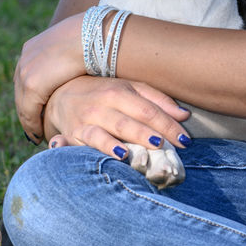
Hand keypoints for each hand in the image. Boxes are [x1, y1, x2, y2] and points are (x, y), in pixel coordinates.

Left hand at [14, 14, 85, 139]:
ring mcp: (25, 71)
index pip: (26, 77)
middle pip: (20, 91)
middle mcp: (24, 59)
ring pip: (22, 104)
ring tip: (36, 135)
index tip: (35, 109)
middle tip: (33, 127)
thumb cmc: (92, 39)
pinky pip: (28, 112)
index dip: (30, 95)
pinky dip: (32, 125)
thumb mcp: (71, 47)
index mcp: (31, 47)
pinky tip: (38, 135)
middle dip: (26, 110)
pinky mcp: (33, 85)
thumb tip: (71, 66)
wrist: (92, 34)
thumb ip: (64, 57)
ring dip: (29, 121)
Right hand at [41, 74, 192, 158]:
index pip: (148, 109)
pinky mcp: (74, 134)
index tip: (185, 140)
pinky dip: (102, 147)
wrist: (60, 94)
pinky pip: (88, 141)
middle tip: (169, 146)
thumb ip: (157, 100)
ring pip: (111, 130)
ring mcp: (88, 119)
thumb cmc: (103, 93)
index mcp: (121, 91)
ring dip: (128, 138)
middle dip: (150, 133)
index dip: (167, 124)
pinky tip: (117, 155)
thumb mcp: (129, 89)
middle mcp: (104, 104)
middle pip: (131, 120)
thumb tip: (184, 116)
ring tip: (146, 148)